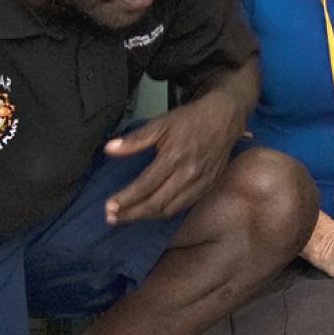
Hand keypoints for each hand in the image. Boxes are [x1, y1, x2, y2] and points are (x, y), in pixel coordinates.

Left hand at [102, 91, 241, 222]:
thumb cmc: (191, 119)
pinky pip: (183, 206)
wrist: (224, 117)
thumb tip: (109, 149)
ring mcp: (200, 183)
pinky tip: (152, 211)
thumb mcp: (160, 123)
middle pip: (156, 203)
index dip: (126, 198)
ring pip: (170, 209)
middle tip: (112, 217)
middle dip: (132, 213)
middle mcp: (188, 174)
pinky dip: (165, 212)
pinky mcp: (208, 187)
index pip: (145, 185)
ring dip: (147, 216)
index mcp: (174, 157)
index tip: (110, 205)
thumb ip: (134, 140)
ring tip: (127, 217)